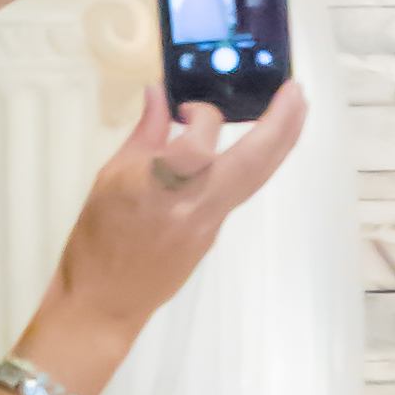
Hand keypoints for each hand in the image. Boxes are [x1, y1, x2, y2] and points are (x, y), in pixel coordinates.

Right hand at [0, 79, 306, 394]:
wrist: (103, 303)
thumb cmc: (95, 240)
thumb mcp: (109, 179)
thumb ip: (144, 135)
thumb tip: (159, 95)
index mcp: (158, 186)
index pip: (201, 140)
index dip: (201, 115)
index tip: (187, 108)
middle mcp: (193, 204)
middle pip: (253, 161)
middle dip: (281, 124)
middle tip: (298, 91)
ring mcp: (209, 223)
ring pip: (255, 178)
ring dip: (280, 142)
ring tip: (296, 108)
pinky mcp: (212, 235)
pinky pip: (238, 192)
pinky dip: (252, 164)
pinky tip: (258, 145)